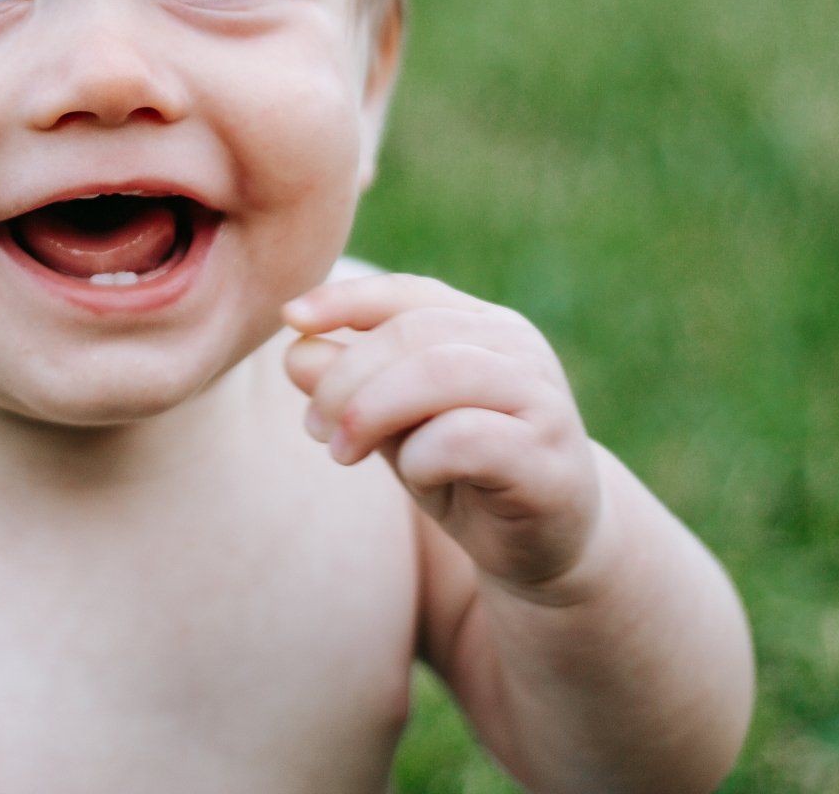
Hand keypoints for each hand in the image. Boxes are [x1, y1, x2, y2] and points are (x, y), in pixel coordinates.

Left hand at [283, 274, 604, 593]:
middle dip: (346, 377)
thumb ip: (352, 388)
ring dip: (373, 411)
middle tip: (312, 427)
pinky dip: (422, 455)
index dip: (346, 300)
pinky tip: (416, 476)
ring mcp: (540, 398)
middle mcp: (518, 348)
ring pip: (440, 373)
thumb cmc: (461, 472)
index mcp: (481, 325)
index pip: (407, 293)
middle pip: (412, 334)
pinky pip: (467, 437)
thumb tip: (295, 351)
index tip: (290, 318)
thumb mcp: (395, 425)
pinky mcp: (548, 457)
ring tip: (341, 452)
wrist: (545, 546)